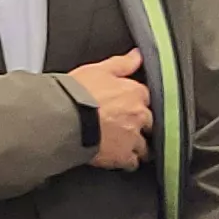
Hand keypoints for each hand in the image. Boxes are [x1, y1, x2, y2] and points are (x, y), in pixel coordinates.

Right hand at [71, 49, 153, 170]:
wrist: (67, 119)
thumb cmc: (79, 93)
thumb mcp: (100, 70)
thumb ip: (122, 64)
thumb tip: (138, 55)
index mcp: (135, 92)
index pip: (147, 97)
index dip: (139, 102)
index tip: (134, 106)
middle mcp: (139, 115)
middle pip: (150, 122)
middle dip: (144, 125)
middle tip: (133, 127)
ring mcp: (132, 138)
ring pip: (145, 145)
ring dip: (139, 146)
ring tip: (132, 147)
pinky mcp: (123, 156)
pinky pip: (133, 163)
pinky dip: (129, 162)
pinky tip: (123, 160)